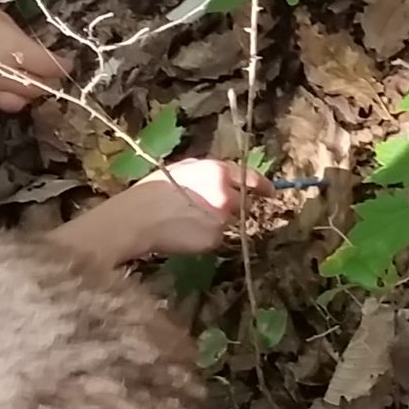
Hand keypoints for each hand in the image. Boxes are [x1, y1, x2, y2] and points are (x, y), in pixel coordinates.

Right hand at [0, 0, 68, 112]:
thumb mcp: (0, 18)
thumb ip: (21, 40)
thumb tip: (35, 52)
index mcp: (12, 51)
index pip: (49, 68)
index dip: (62, 67)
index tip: (67, 63)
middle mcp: (0, 76)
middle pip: (36, 90)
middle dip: (47, 82)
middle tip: (48, 72)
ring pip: (17, 104)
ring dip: (26, 95)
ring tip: (25, 80)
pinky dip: (4, 97)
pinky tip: (1, 83)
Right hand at [113, 157, 273, 256]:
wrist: (137, 218)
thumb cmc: (153, 190)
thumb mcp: (182, 169)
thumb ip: (207, 172)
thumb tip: (221, 177)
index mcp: (218, 171)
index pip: (251, 178)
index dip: (262, 186)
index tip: (271, 192)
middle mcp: (226, 194)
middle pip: (243, 202)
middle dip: (235, 206)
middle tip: (215, 210)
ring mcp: (223, 218)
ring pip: (231, 222)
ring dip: (219, 222)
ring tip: (192, 222)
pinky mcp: (215, 239)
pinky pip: (218, 239)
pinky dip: (208, 238)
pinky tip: (188, 235)